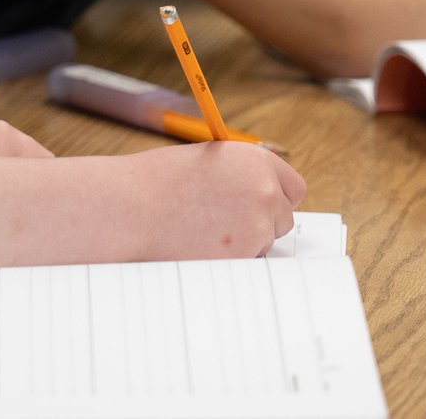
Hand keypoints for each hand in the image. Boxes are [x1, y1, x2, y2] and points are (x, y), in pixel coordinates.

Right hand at [129, 142, 305, 259]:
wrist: (132, 208)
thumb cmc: (158, 183)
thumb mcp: (208, 161)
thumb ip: (241, 175)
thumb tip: (260, 195)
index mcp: (256, 161)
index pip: (293, 188)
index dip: (275, 197)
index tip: (261, 204)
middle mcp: (264, 192)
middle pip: (283, 218)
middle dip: (261, 222)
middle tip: (225, 222)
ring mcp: (256, 226)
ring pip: (264, 243)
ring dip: (243, 242)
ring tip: (202, 230)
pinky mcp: (243, 256)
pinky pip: (246, 262)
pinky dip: (229, 259)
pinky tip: (199, 245)